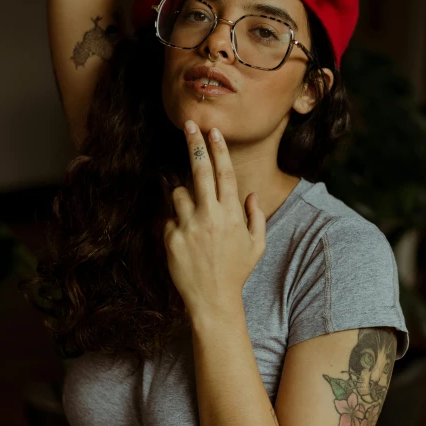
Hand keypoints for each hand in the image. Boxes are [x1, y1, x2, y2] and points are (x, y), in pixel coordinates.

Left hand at [163, 121, 265, 316]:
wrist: (212, 300)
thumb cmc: (236, 271)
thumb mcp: (256, 245)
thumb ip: (255, 217)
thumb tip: (250, 194)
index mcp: (232, 214)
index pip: (224, 173)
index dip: (218, 149)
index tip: (213, 132)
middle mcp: (209, 215)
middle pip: (199, 170)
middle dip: (195, 144)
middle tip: (189, 125)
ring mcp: (188, 225)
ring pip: (179, 191)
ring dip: (184, 195)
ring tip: (193, 215)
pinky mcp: (171, 237)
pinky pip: (169, 216)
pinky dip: (176, 220)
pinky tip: (186, 238)